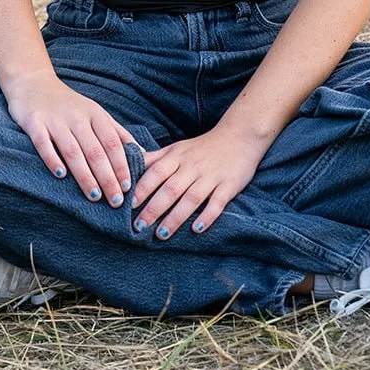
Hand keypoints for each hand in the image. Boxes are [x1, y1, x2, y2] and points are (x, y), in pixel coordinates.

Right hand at [5, 69, 135, 206]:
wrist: (33, 82)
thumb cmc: (68, 104)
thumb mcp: (96, 112)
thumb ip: (117, 132)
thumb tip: (143, 153)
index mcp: (95, 114)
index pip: (112, 143)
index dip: (121, 165)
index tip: (128, 187)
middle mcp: (77, 117)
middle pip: (95, 151)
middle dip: (107, 178)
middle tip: (115, 201)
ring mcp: (55, 120)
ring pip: (73, 151)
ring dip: (85, 175)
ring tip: (94, 196)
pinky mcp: (34, 123)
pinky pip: (43, 143)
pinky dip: (52, 159)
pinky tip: (60, 175)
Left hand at [131, 126, 267, 239]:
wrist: (239, 136)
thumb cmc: (202, 147)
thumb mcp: (177, 148)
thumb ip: (155, 158)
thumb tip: (130, 162)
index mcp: (177, 156)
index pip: (156, 172)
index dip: (143, 188)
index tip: (129, 204)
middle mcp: (192, 166)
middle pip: (170, 188)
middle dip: (154, 208)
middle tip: (139, 226)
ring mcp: (211, 176)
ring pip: (191, 198)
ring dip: (176, 217)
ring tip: (161, 234)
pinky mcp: (229, 185)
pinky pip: (217, 202)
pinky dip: (207, 216)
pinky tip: (197, 229)